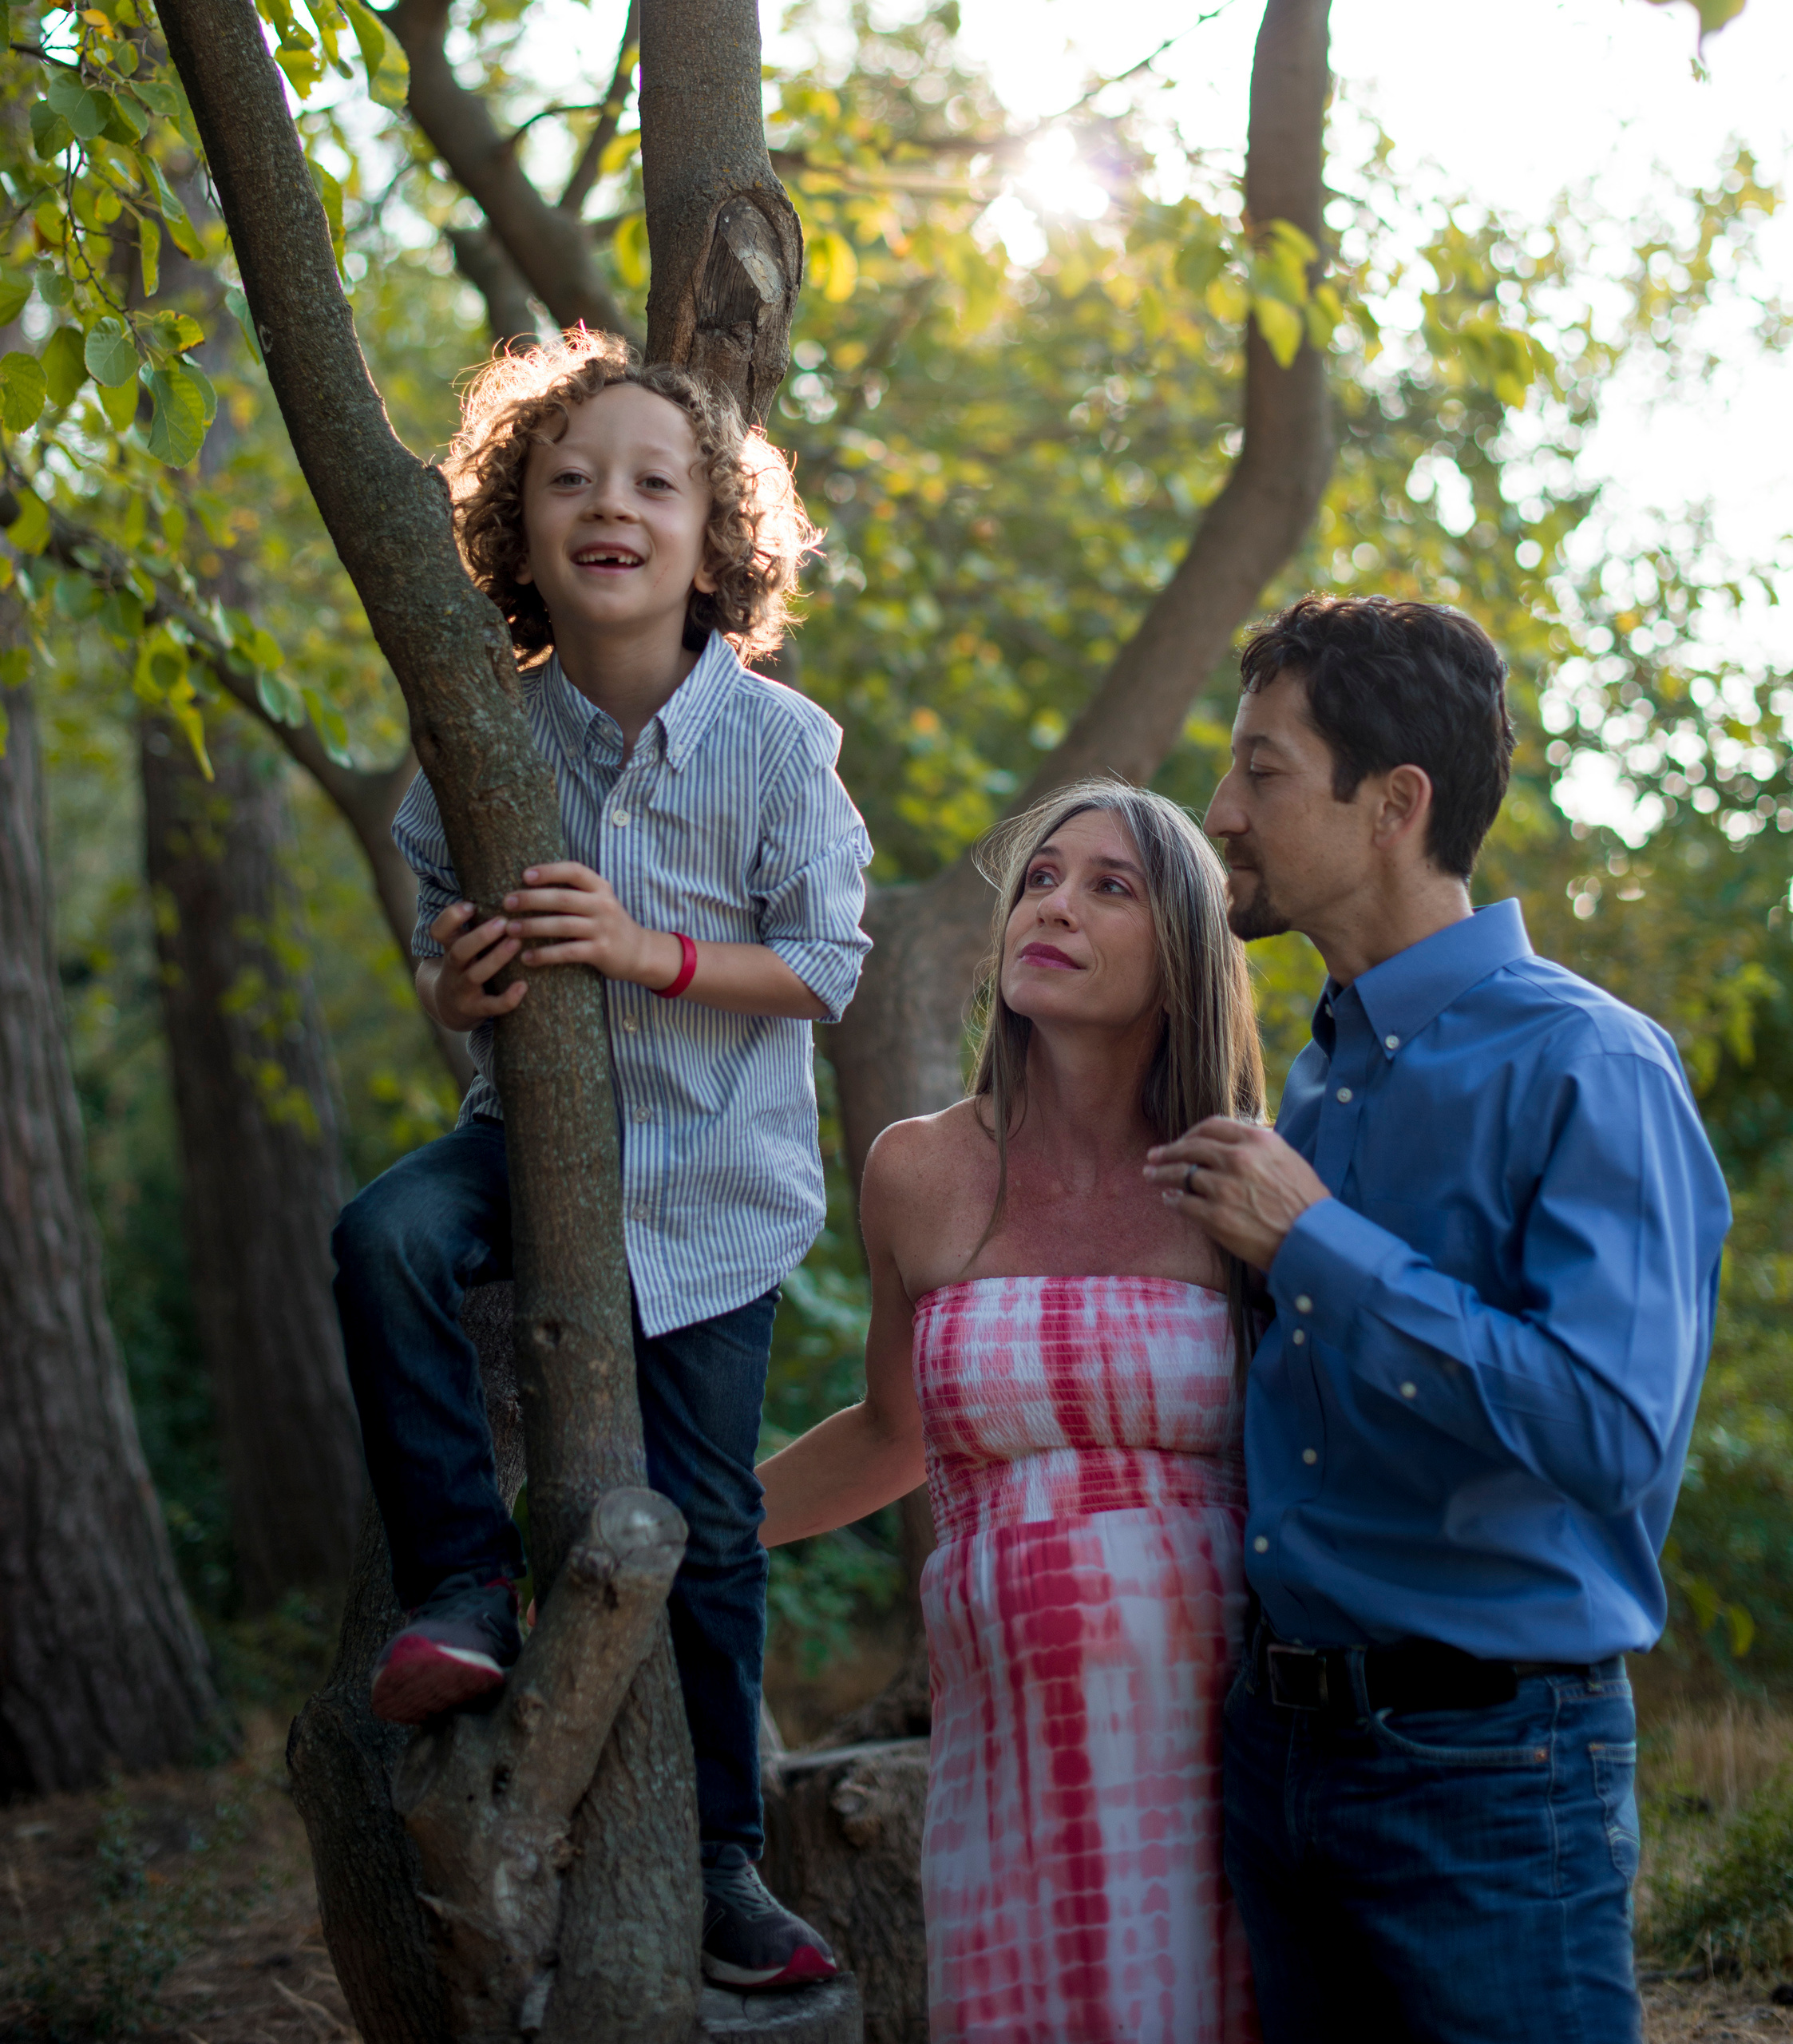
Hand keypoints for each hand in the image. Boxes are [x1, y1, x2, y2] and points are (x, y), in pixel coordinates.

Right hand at [423, 900, 527, 1031]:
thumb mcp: (464, 942)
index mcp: (450, 947)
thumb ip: (479, 920)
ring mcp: (463, 989)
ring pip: (476, 975)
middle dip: (479, 936)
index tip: (470, 904)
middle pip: (459, 950)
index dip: (451, 917)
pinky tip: (523, 986)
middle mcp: (454, 967)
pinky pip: (491, 1006)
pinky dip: (507, 998)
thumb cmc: (468, 964)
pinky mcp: (475, 1009)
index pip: (439, 930)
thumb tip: (511, 888)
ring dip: (496, 958)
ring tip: (516, 942)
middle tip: (503, 921)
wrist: (451, 1006)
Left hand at [501, 861, 682, 988]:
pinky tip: (527, 958)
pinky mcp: (601, 952)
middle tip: (507, 903)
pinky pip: (567, 952)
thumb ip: (575, 891)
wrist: (639, 952)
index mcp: (601, 888)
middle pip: (562, 898)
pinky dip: (544, 955)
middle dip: (531, 899)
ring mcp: (603, 929)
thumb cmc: (608, 924)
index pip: (573, 871)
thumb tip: (530, 885)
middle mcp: (603, 905)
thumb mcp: (599, 901)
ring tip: (510, 929)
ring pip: (561, 925)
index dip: (548, 871)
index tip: (524, 875)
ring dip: (532, 927)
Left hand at [1145, 1118, 1329, 1270]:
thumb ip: (1258, 1147)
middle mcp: (1238, 1159)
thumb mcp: (1288, 1160)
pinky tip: (1168, 1199)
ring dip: (1161, 1174)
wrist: (1312, 1240)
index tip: (1182, 1140)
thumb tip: (1232, 1143)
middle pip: (1190, 1147)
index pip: (1212, 1126)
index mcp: (1257, 1140)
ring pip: (1181, 1174)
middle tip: (1154, 1156)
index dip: (1191, 1132)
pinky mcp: (1216, 1217)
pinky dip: (1172, 1200)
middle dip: (1168, 1151)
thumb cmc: (1306, 1203)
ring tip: (1150, 1175)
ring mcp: (1224, 1188)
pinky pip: (1183, 1203)